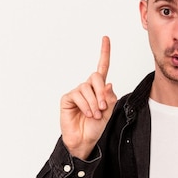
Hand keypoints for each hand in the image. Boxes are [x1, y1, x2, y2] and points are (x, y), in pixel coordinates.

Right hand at [60, 36, 117, 159]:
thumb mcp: (108, 112)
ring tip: (94, 115)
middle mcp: (87, 87)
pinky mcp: (67, 98)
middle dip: (101, 91)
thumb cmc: (95, 126)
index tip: (105, 38)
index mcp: (99, 89)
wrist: (84, 139)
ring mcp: (77, 92)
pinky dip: (85, 106)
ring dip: (94, 103)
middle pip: (96, 77)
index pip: (102, 67)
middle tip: (103, 107)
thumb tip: (108, 83)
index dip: (104, 53)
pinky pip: (78, 96)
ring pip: (87, 88)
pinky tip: (86, 114)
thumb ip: (110, 97)